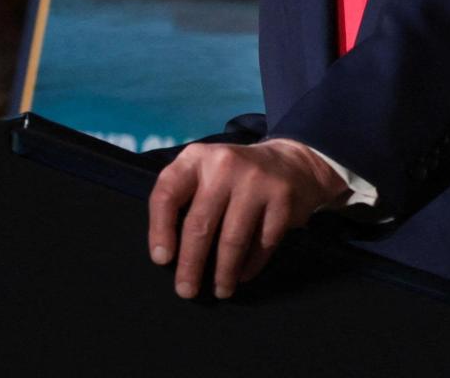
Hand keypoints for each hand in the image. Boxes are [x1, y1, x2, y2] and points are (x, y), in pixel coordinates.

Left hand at [147, 139, 348, 298]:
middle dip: (191, 264)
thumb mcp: (203, 172)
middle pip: (200, 223)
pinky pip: (262, 243)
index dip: (160, 230)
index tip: (162, 260)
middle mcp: (223, 164)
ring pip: (232, 239)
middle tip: (186, 290)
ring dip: (224, 272)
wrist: (288, 163)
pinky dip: (250, 265)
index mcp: (195, 158)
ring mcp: (255, 181)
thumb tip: (167, 254)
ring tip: (220, 290)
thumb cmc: (232, 177)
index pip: (167, 194)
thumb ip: (183, 199)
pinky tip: (242, 276)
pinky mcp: (281, 199)